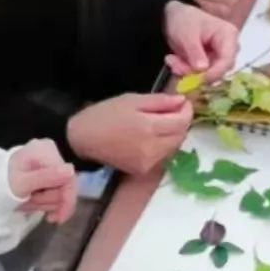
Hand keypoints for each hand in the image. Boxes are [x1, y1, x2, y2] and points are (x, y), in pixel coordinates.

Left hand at [8, 138, 76, 224]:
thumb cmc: (3, 181)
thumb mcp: (22, 183)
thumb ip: (45, 177)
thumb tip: (71, 170)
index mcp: (46, 151)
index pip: (68, 178)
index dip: (67, 201)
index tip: (59, 219)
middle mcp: (52, 152)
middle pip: (65, 186)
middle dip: (49, 201)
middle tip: (31, 204)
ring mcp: (51, 162)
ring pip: (61, 191)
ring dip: (45, 202)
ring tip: (28, 202)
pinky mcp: (49, 171)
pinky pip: (56, 190)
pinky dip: (45, 200)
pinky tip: (33, 201)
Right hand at [66, 92, 191, 176]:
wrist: (82, 139)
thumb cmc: (104, 114)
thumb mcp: (131, 100)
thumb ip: (159, 101)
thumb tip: (181, 101)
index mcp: (149, 127)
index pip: (182, 122)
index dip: (187, 111)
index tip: (184, 102)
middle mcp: (152, 148)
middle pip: (181, 136)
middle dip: (182, 122)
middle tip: (175, 111)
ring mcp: (148, 162)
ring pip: (173, 147)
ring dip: (174, 134)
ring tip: (163, 122)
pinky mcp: (143, 170)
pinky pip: (162, 156)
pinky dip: (163, 145)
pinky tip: (152, 136)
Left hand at [163, 0, 238, 82]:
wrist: (174, 16)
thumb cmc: (184, 20)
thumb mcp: (187, 35)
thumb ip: (195, 52)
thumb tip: (203, 69)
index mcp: (228, 36)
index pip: (227, 61)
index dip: (214, 73)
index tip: (196, 80)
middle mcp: (229, 47)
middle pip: (219, 70)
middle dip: (196, 72)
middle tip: (175, 66)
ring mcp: (219, 56)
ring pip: (208, 74)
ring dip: (188, 71)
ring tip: (171, 60)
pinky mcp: (210, 62)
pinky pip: (200, 73)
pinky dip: (186, 70)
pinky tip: (174, 61)